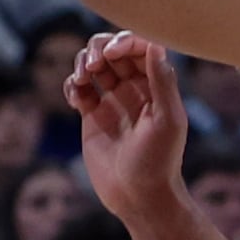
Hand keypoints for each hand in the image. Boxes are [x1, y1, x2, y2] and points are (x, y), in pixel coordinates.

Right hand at [66, 34, 188, 220]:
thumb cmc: (159, 161)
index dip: (125, 41)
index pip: (140, 47)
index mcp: (156, 85)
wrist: (139, 197)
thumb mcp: (168, 120)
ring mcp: (112, 101)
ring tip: (83, 78)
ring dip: (84, 62)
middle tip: (95, 64)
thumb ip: (163, 82)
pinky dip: (72, 85)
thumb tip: (156, 45)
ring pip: (93, 66)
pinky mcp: (92, 117)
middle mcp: (134, 89)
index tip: (113, 53)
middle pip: (113, 51)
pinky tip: (76, 98)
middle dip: (100, 49)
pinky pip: (79, 89)